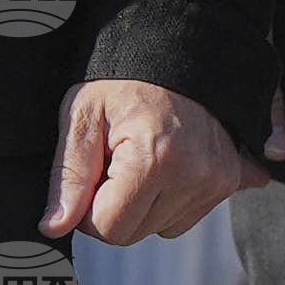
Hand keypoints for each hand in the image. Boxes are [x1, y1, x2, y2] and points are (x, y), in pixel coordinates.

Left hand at [49, 79, 251, 243]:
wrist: (178, 51)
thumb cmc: (123, 80)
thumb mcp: (83, 115)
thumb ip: (68, 176)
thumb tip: (54, 227)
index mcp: (154, 159)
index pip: (109, 229)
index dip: (88, 209)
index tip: (93, 173)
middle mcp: (194, 175)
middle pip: (135, 233)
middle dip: (116, 206)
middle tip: (117, 159)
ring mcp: (218, 180)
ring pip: (161, 228)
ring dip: (144, 204)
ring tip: (143, 155)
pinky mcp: (231, 180)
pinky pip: (186, 216)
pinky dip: (169, 198)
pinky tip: (166, 162)